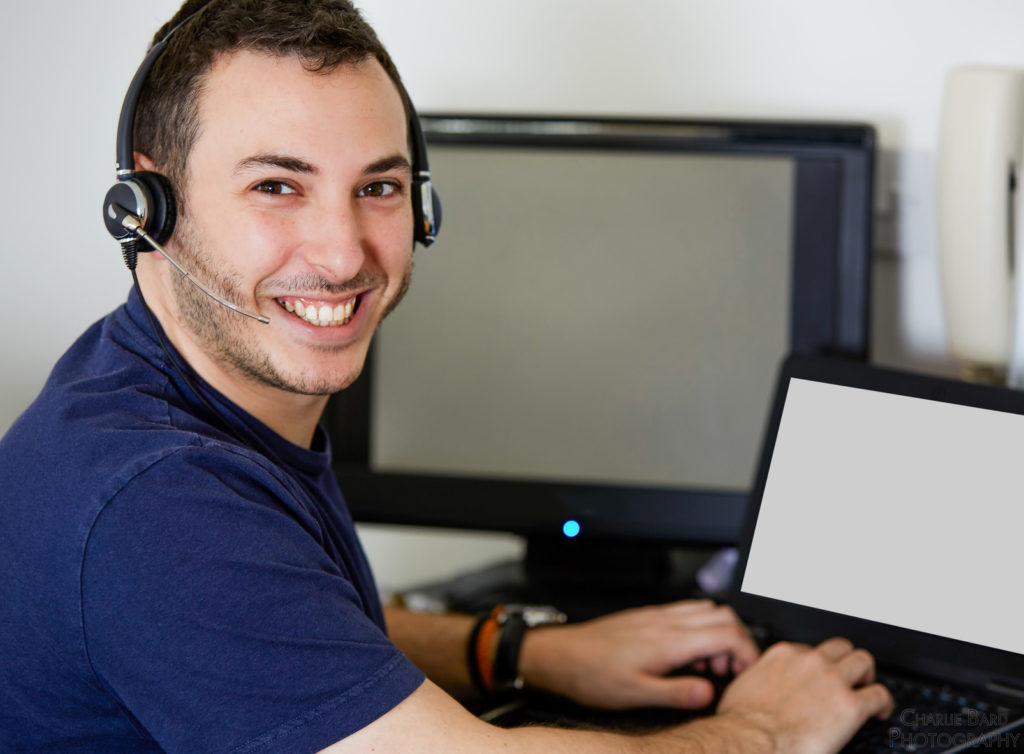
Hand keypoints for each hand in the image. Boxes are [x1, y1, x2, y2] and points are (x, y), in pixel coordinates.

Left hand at [517, 599, 758, 709]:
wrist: (562, 655)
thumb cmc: (592, 674)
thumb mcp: (636, 694)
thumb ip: (676, 693)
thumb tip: (709, 693)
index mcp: (669, 640)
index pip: (728, 633)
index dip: (747, 652)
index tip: (746, 673)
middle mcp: (666, 621)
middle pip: (724, 616)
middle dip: (738, 643)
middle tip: (728, 671)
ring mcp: (657, 616)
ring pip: (706, 610)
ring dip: (719, 634)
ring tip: (706, 665)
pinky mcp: (647, 617)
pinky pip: (685, 612)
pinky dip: (699, 629)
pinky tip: (685, 654)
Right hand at [714, 637, 893, 753]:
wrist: (751, 742)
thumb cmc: (741, 723)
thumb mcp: (743, 688)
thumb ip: (758, 679)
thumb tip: (755, 689)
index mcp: (783, 656)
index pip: (809, 649)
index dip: (816, 666)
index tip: (817, 679)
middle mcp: (810, 662)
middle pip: (841, 647)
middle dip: (846, 662)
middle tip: (848, 679)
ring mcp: (832, 680)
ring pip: (864, 661)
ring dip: (867, 676)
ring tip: (866, 691)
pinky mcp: (850, 705)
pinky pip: (879, 695)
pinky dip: (883, 703)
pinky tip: (879, 713)